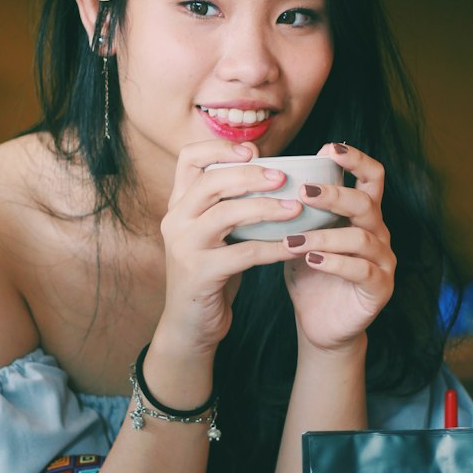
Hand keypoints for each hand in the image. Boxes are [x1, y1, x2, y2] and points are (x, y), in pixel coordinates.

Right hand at [158, 141, 303, 352]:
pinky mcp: (199, 273)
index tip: (252, 150)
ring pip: (226, 213)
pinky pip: (244, 254)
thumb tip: (271, 171)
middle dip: (250, 175)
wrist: (190, 325)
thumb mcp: (213, 234)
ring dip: (266, 208)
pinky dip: (274, 248)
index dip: (219, 148)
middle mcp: (175, 220)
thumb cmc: (211, 272)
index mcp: (178, 204)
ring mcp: (184, 246)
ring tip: (296, 209)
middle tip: (283, 177)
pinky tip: (296, 246)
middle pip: (211, 181)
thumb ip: (228, 204)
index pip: (188, 158)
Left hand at [281, 143, 394, 349]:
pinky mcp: (380, 288)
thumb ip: (294, 208)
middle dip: (334, 195)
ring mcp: (383, 261)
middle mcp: (378, 232)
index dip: (355, 158)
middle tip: (302, 192)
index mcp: (362, 213)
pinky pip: (361, 270)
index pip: (371, 176)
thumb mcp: (300, 234)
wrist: (320, 323)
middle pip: (365, 202)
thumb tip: (258, 174)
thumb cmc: (309, 272)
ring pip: (361, 238)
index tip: (327, 147)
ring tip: (292, 240)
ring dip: (324, 235)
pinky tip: (310, 259)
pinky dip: (334, 262)